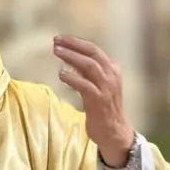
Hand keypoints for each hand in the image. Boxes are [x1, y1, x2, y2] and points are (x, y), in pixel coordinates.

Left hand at [53, 35, 135, 165]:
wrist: (113, 131)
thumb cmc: (102, 107)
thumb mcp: (97, 84)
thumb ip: (87, 71)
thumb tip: (69, 56)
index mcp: (112, 69)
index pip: (93, 50)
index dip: (76, 42)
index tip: (61, 38)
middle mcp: (111, 75)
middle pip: (92, 53)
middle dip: (73, 44)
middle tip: (56, 41)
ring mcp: (106, 88)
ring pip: (90, 66)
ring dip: (71, 57)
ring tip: (57, 52)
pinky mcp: (99, 101)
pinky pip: (85, 85)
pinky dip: (73, 78)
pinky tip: (61, 74)